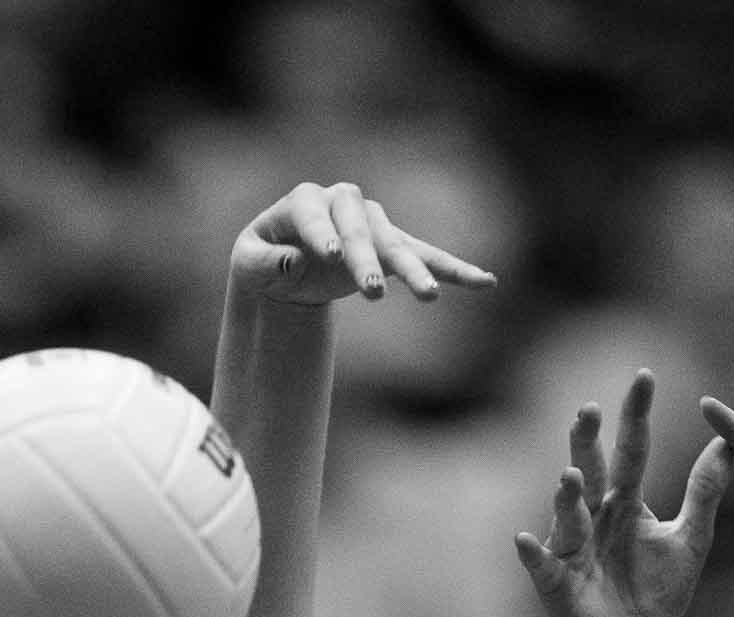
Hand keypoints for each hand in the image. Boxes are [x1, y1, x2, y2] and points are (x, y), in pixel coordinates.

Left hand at [230, 181, 495, 306]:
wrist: (284, 266)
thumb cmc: (262, 259)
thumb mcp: (248, 264)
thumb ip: (263, 263)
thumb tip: (295, 263)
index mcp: (303, 201)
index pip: (313, 213)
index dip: (321, 233)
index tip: (330, 255)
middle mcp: (343, 204)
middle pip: (360, 230)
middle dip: (367, 261)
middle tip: (372, 293)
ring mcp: (372, 224)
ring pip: (397, 245)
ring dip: (415, 270)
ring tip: (431, 298)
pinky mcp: (390, 247)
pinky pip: (425, 256)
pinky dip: (453, 269)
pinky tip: (485, 282)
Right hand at [516, 372, 733, 616]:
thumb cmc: (662, 589)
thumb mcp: (691, 535)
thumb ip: (705, 488)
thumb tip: (726, 438)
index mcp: (625, 501)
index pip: (630, 449)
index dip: (635, 416)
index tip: (644, 377)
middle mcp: (593, 516)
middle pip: (590, 471)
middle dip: (586, 442)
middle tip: (589, 410)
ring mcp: (571, 547)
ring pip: (566, 514)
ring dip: (566, 496)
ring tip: (570, 477)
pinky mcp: (556, 580)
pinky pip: (541, 564)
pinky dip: (532, 553)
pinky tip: (523, 540)